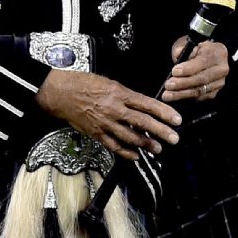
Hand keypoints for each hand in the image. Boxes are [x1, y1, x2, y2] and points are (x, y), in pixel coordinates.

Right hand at [37, 69, 181, 160]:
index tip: (176, 119)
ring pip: (130, 137)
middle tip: (174, 138)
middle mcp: (114, 109)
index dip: (164, 113)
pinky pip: (114, 145)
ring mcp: (105, 123)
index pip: (147, 104)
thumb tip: (142, 105)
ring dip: (146, 144)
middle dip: (161, 131)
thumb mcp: (108, 82)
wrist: (60, 93)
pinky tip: (135, 155)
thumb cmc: (83, 83)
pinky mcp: (96, 133)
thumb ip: (126, 95)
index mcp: (119, 93)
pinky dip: (126, 152)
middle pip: (143, 122)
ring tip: (158, 149)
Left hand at [161, 37, 228, 101]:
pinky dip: (186, 97)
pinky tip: (175, 96)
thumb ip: (182, 48)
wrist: (208, 58)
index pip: (203, 62)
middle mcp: (221, 68)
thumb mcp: (190, 44)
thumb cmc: (196, 50)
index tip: (174, 72)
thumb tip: (177, 55)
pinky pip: (200, 97)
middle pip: (202, 79)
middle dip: (183, 83)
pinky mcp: (214, 92)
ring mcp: (219, 82)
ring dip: (182, 93)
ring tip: (168, 94)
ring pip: (200, 90)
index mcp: (217, 52)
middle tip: (168, 85)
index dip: (188, 68)